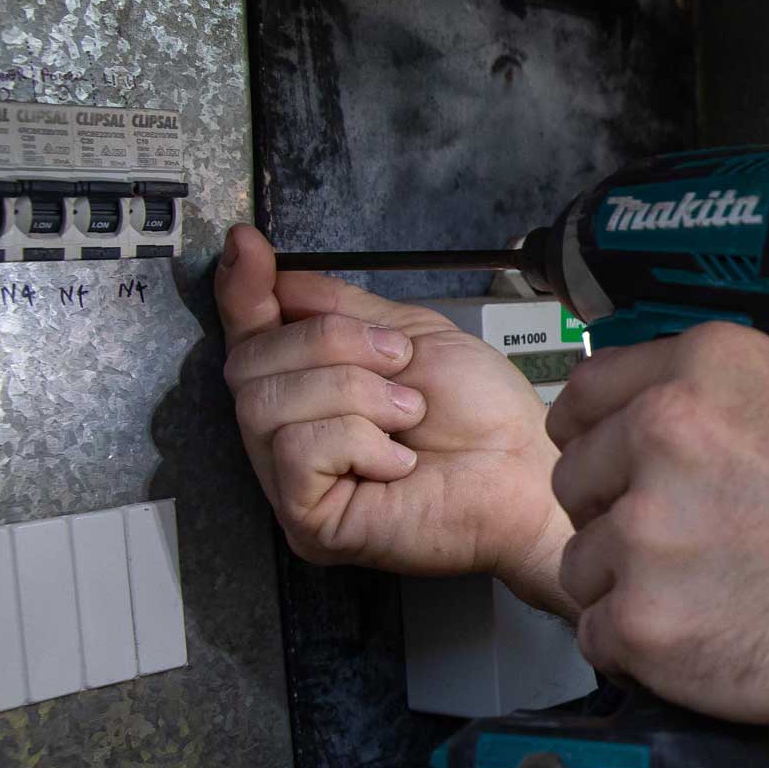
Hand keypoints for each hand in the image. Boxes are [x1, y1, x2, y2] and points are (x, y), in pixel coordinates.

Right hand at [216, 225, 573, 612]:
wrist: (527, 468)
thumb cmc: (484, 413)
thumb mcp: (410, 334)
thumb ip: (337, 307)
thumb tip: (270, 272)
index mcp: (309, 387)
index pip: (249, 335)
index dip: (242, 290)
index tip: (247, 245)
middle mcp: (289, 435)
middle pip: (248, 363)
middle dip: (330, 344)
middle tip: (399, 365)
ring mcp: (293, 482)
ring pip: (264, 404)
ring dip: (353, 392)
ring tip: (407, 413)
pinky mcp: (308, 521)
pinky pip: (295, 449)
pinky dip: (357, 440)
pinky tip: (398, 460)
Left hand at [547, 323, 768, 767]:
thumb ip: (728, 388)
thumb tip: (672, 396)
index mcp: (702, 371)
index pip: (584, 394)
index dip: (592, 437)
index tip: (606, 465)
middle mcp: (662, 435)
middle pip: (574, 482)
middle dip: (614, 516)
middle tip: (684, 546)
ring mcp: (645, 530)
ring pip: (582, 564)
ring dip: (627, 586)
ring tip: (710, 597)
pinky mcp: (643, 618)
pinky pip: (599, 635)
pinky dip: (639, 648)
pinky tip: (705, 636)